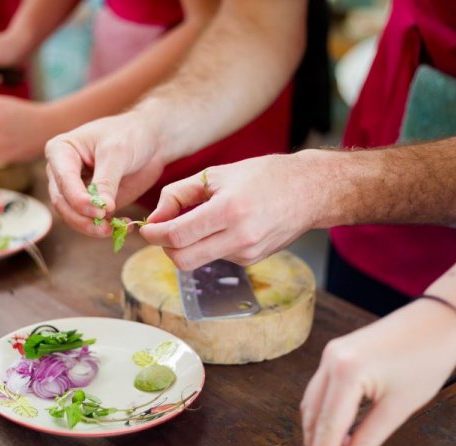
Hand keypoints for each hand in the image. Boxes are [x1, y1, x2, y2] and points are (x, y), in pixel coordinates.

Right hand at [44, 112, 166, 236]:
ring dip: (92, 227)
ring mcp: (75, 190)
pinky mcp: (91, 203)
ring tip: (114, 229)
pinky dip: (105, 228)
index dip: (78, 199)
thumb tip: (101, 210)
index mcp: (60, 151)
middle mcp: (61, 172)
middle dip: (82, 218)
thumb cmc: (130, 135)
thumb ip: (106, 182)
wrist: (149, 140)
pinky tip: (123, 227)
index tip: (100, 211)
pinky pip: (91, 221)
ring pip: (74, 216)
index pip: (63, 180)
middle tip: (105, 227)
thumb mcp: (117, 153)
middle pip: (63, 203)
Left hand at [140, 152, 321, 270]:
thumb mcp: (215, 175)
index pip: (177, 236)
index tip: (146, 228)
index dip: (154, 234)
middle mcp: (240, 237)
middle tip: (162, 230)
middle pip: (182, 259)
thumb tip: (154, 219)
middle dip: (165, 247)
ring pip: (198, 260)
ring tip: (199, 219)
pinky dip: (208, 244)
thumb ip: (178, 195)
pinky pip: (216, 257)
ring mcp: (247, 253)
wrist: (309, 191)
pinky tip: (223, 226)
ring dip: (187, 245)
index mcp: (229, 210)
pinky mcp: (251, 261)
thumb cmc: (263, 176)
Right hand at [300, 299, 455, 445]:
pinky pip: (320, 388)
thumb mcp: (398, 408)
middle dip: (317, 444)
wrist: (436, 321)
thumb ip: (368, 438)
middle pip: (312, 414)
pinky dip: (324, 412)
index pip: (327, 426)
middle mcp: (330, 360)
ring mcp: (330, 354)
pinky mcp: (336, 352)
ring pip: (312, 402)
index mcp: (346, 372)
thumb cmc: (426, 360)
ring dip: (318, 429)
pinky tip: (338, 431)